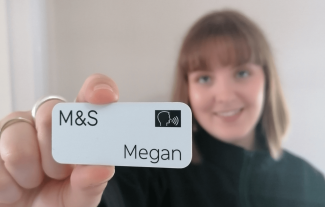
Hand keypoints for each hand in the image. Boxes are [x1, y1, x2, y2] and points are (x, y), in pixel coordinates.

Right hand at [0, 74, 118, 206]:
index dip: (98, 88)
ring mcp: (15, 129)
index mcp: (75, 127)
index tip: (105, 97)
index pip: (89, 94)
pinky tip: (14, 188)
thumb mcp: (80, 195)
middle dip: (55, 153)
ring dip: (30, 174)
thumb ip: (91, 182)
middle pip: (50, 113)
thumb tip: (101, 168)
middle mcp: (45, 120)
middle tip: (58, 173)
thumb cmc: (57, 198)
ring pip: (19, 140)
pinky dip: (9, 187)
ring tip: (34, 182)